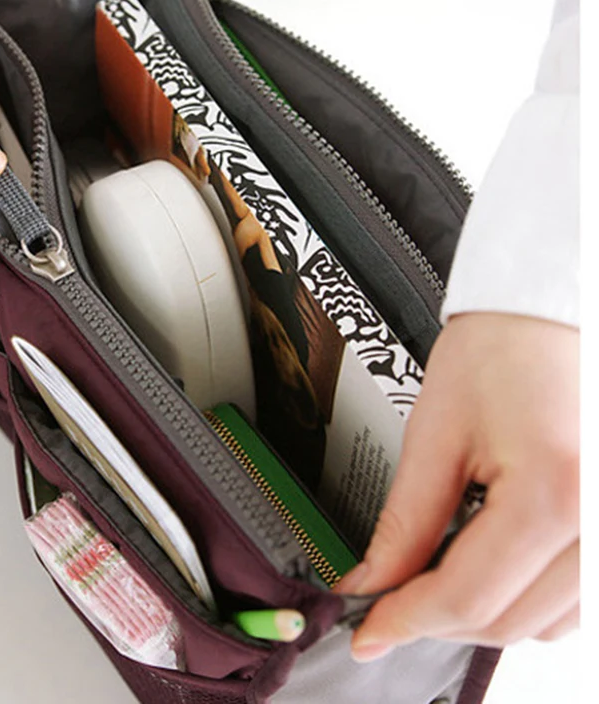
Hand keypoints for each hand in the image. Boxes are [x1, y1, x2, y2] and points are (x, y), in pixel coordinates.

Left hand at [336, 312, 578, 660]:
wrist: (548, 316)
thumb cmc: (500, 350)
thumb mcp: (436, 433)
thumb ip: (404, 521)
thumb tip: (374, 582)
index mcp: (557, 492)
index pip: (468, 596)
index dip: (404, 619)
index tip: (368, 630)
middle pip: (507, 621)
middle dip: (435, 618)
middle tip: (388, 598)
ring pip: (545, 624)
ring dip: (482, 611)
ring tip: (436, 572)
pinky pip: (576, 602)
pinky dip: (525, 597)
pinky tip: (491, 563)